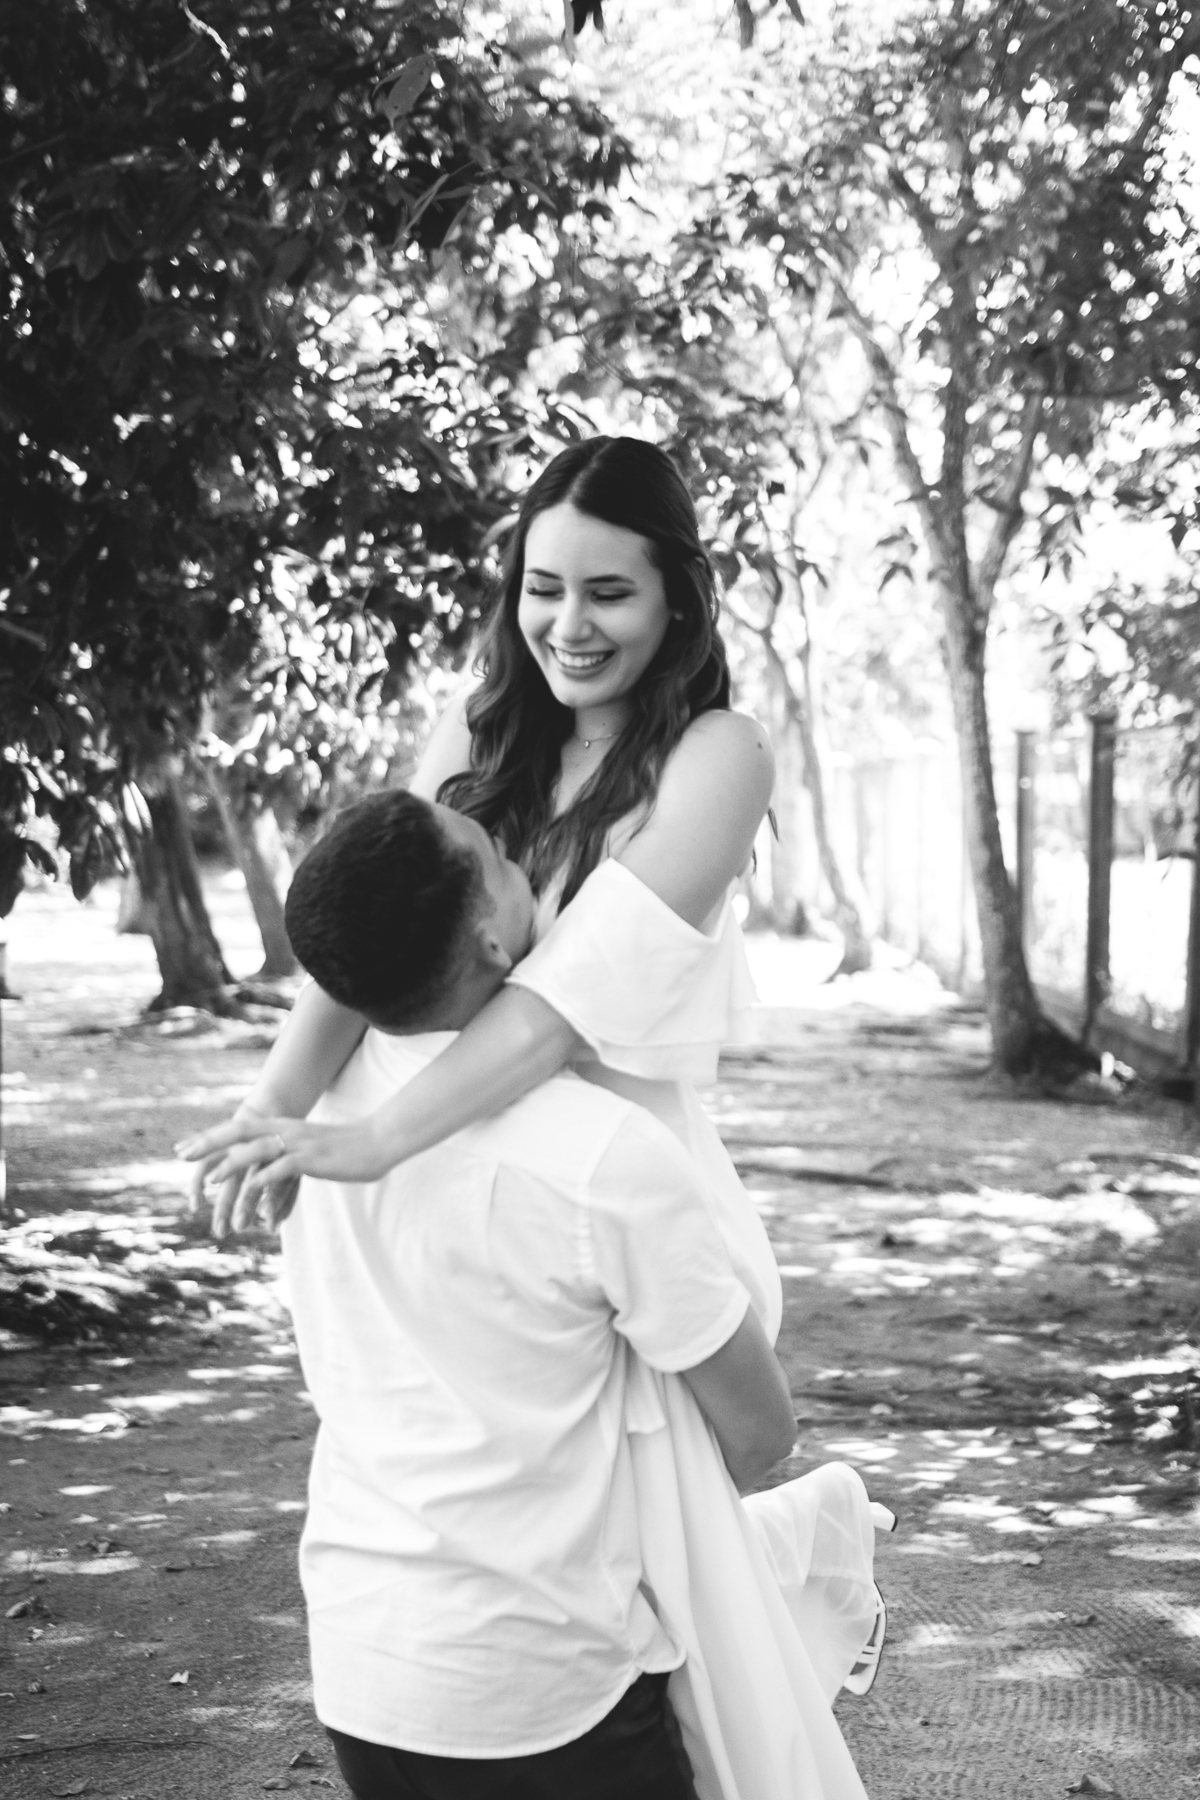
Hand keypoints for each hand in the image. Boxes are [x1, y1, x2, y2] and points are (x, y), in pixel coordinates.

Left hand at [177, 1113, 390, 1237]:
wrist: (379, 1141)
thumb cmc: (348, 1148)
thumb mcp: (313, 1149)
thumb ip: (291, 1155)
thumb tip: (274, 1168)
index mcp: (284, 1127)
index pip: (239, 1128)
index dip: (210, 1137)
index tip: (185, 1148)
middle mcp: (286, 1130)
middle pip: (239, 1132)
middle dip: (208, 1142)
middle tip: (182, 1154)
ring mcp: (298, 1144)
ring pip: (256, 1151)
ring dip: (231, 1165)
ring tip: (210, 1180)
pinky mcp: (311, 1158)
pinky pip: (281, 1168)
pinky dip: (262, 1180)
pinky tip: (248, 1191)